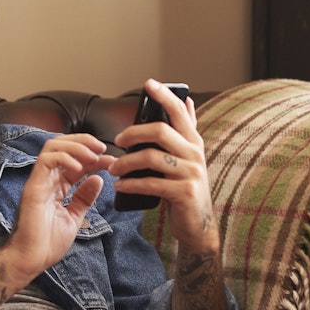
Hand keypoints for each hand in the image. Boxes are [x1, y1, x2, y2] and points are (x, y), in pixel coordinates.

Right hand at [2, 133, 115, 282]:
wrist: (31, 259)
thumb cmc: (47, 242)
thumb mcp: (74, 217)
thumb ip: (84, 198)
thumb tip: (98, 179)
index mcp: (56, 186)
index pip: (75, 160)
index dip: (94, 156)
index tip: (111, 160)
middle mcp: (46, 179)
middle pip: (62, 145)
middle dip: (85, 142)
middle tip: (103, 149)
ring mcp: (39, 180)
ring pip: (53, 146)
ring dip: (77, 146)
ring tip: (93, 156)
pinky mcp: (34, 186)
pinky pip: (46, 161)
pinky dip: (65, 158)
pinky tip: (80, 168)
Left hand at [109, 79, 218, 252]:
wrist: (197, 224)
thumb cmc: (185, 187)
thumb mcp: (188, 157)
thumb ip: (186, 130)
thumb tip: (187, 100)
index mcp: (193, 142)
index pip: (179, 112)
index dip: (165, 96)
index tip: (149, 84)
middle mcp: (195, 154)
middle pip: (161, 132)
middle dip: (134, 133)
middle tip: (117, 140)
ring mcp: (191, 173)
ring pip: (152, 157)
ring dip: (126, 162)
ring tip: (113, 168)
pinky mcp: (184, 192)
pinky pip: (151, 183)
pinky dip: (131, 183)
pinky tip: (120, 185)